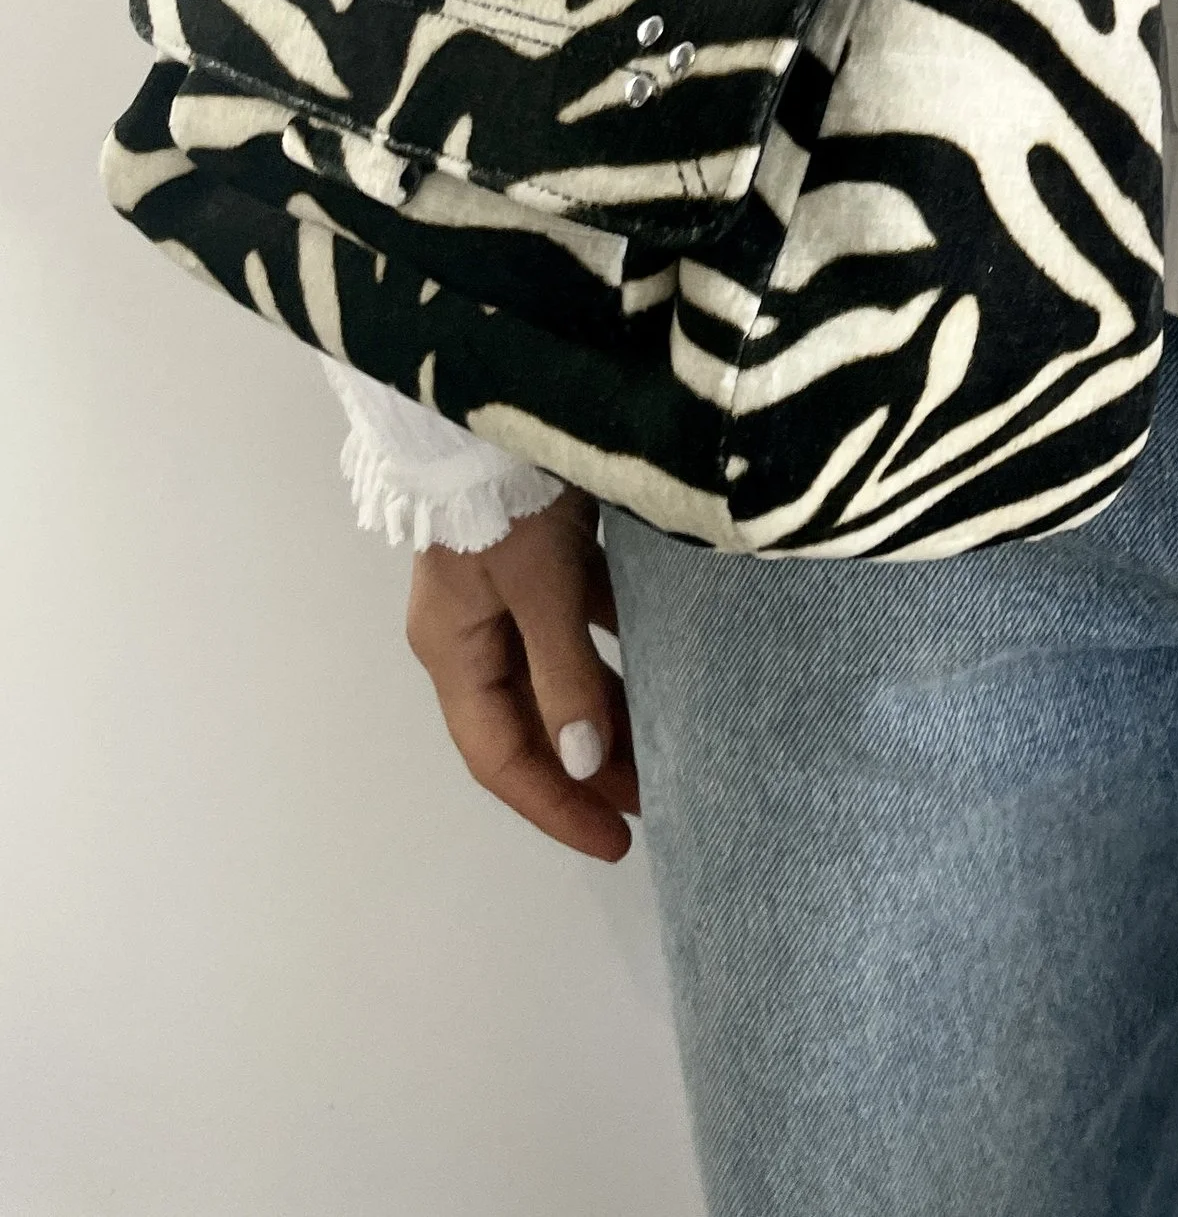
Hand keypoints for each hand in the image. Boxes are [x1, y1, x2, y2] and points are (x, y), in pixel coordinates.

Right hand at [405, 485, 640, 859]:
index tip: (615, 840)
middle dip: (588, 766)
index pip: (499, 756)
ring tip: (666, 741)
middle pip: (529, 720)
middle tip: (656, 799)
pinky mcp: (538, 551)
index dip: (555, 805)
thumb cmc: (510, 497)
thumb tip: (584, 762)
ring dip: (606, 710)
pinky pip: (578, 623)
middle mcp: (471, 627)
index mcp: (453, 649)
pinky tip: (662, 658)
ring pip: (557, 673)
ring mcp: (504, 588)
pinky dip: (614, 650)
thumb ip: (564, 674)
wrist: (504, 395)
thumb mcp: (541, 587)